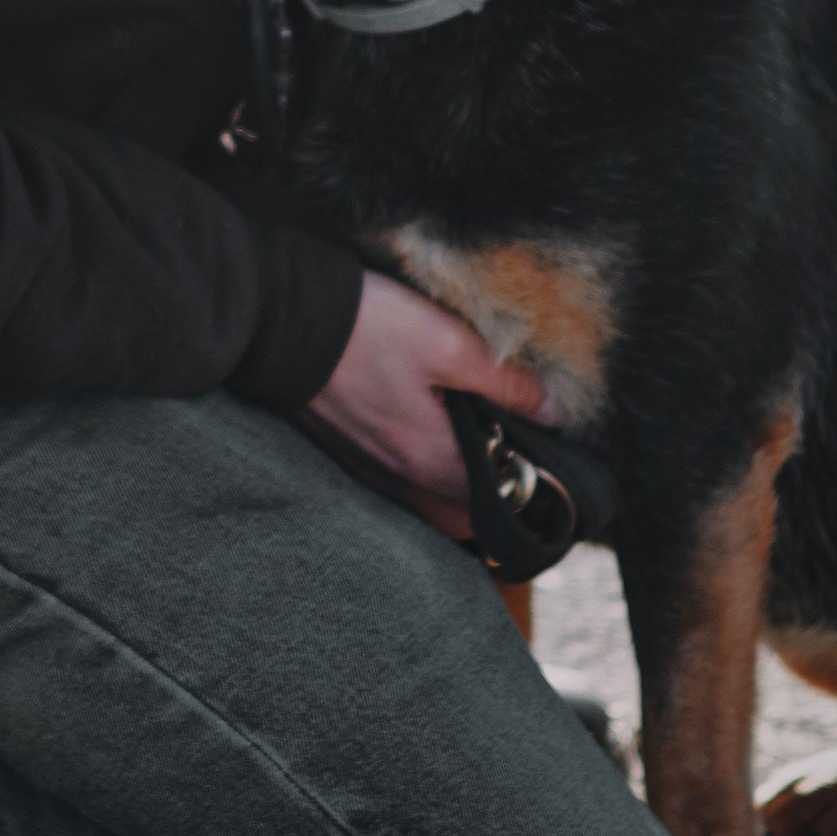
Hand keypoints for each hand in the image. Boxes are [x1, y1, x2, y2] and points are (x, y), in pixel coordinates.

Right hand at [306, 270, 546, 542]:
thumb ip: (504, 382)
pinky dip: (424, 474)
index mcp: (430, 459)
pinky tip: (431, 434)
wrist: (283, 319)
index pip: (497, 502)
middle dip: (494, 497)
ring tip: (478, 444)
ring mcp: (369, 469)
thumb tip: (553, 413)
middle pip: (463, 516)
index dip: (529, 485)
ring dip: (458, 488)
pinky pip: (399, 485)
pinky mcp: (348, 451)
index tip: (548, 456)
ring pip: (429, 504)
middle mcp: (398, 478)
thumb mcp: (448, 343)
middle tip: (515, 451)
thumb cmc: (368, 327)